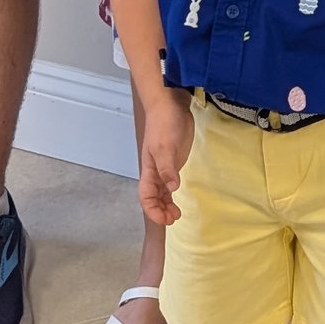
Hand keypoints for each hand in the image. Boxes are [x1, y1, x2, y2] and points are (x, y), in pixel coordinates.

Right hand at [137, 91, 194, 226]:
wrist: (171, 105)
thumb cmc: (164, 124)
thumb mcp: (165, 146)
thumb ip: (167, 168)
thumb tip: (171, 188)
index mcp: (149, 169)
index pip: (146, 196)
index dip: (152, 210)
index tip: (165, 219)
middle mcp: (155, 172)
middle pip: (153, 198)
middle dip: (160, 211)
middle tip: (174, 219)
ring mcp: (164, 167)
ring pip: (161, 193)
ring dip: (166, 206)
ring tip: (177, 215)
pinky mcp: (174, 162)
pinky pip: (170, 184)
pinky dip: (172, 194)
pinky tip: (178, 200)